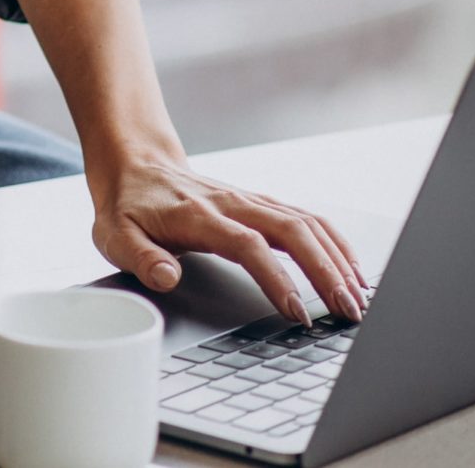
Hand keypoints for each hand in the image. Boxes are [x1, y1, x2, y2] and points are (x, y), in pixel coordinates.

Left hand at [90, 151, 373, 325]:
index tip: (299, 311)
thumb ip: (141, 258)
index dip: (278, 279)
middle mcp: (232, 204)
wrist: (134, 164)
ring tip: (359, 296)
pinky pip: (306, 218)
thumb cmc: (127, 206)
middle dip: (326, 271)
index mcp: (199, 216)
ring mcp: (250, 201)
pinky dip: (333, 241)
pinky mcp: (259, 204)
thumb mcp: (114, 235)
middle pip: (293, 231)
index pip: (249, 246)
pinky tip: (350, 267)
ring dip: (337, 258)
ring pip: (306, 223)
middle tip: (348, 310)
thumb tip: (168, 278)